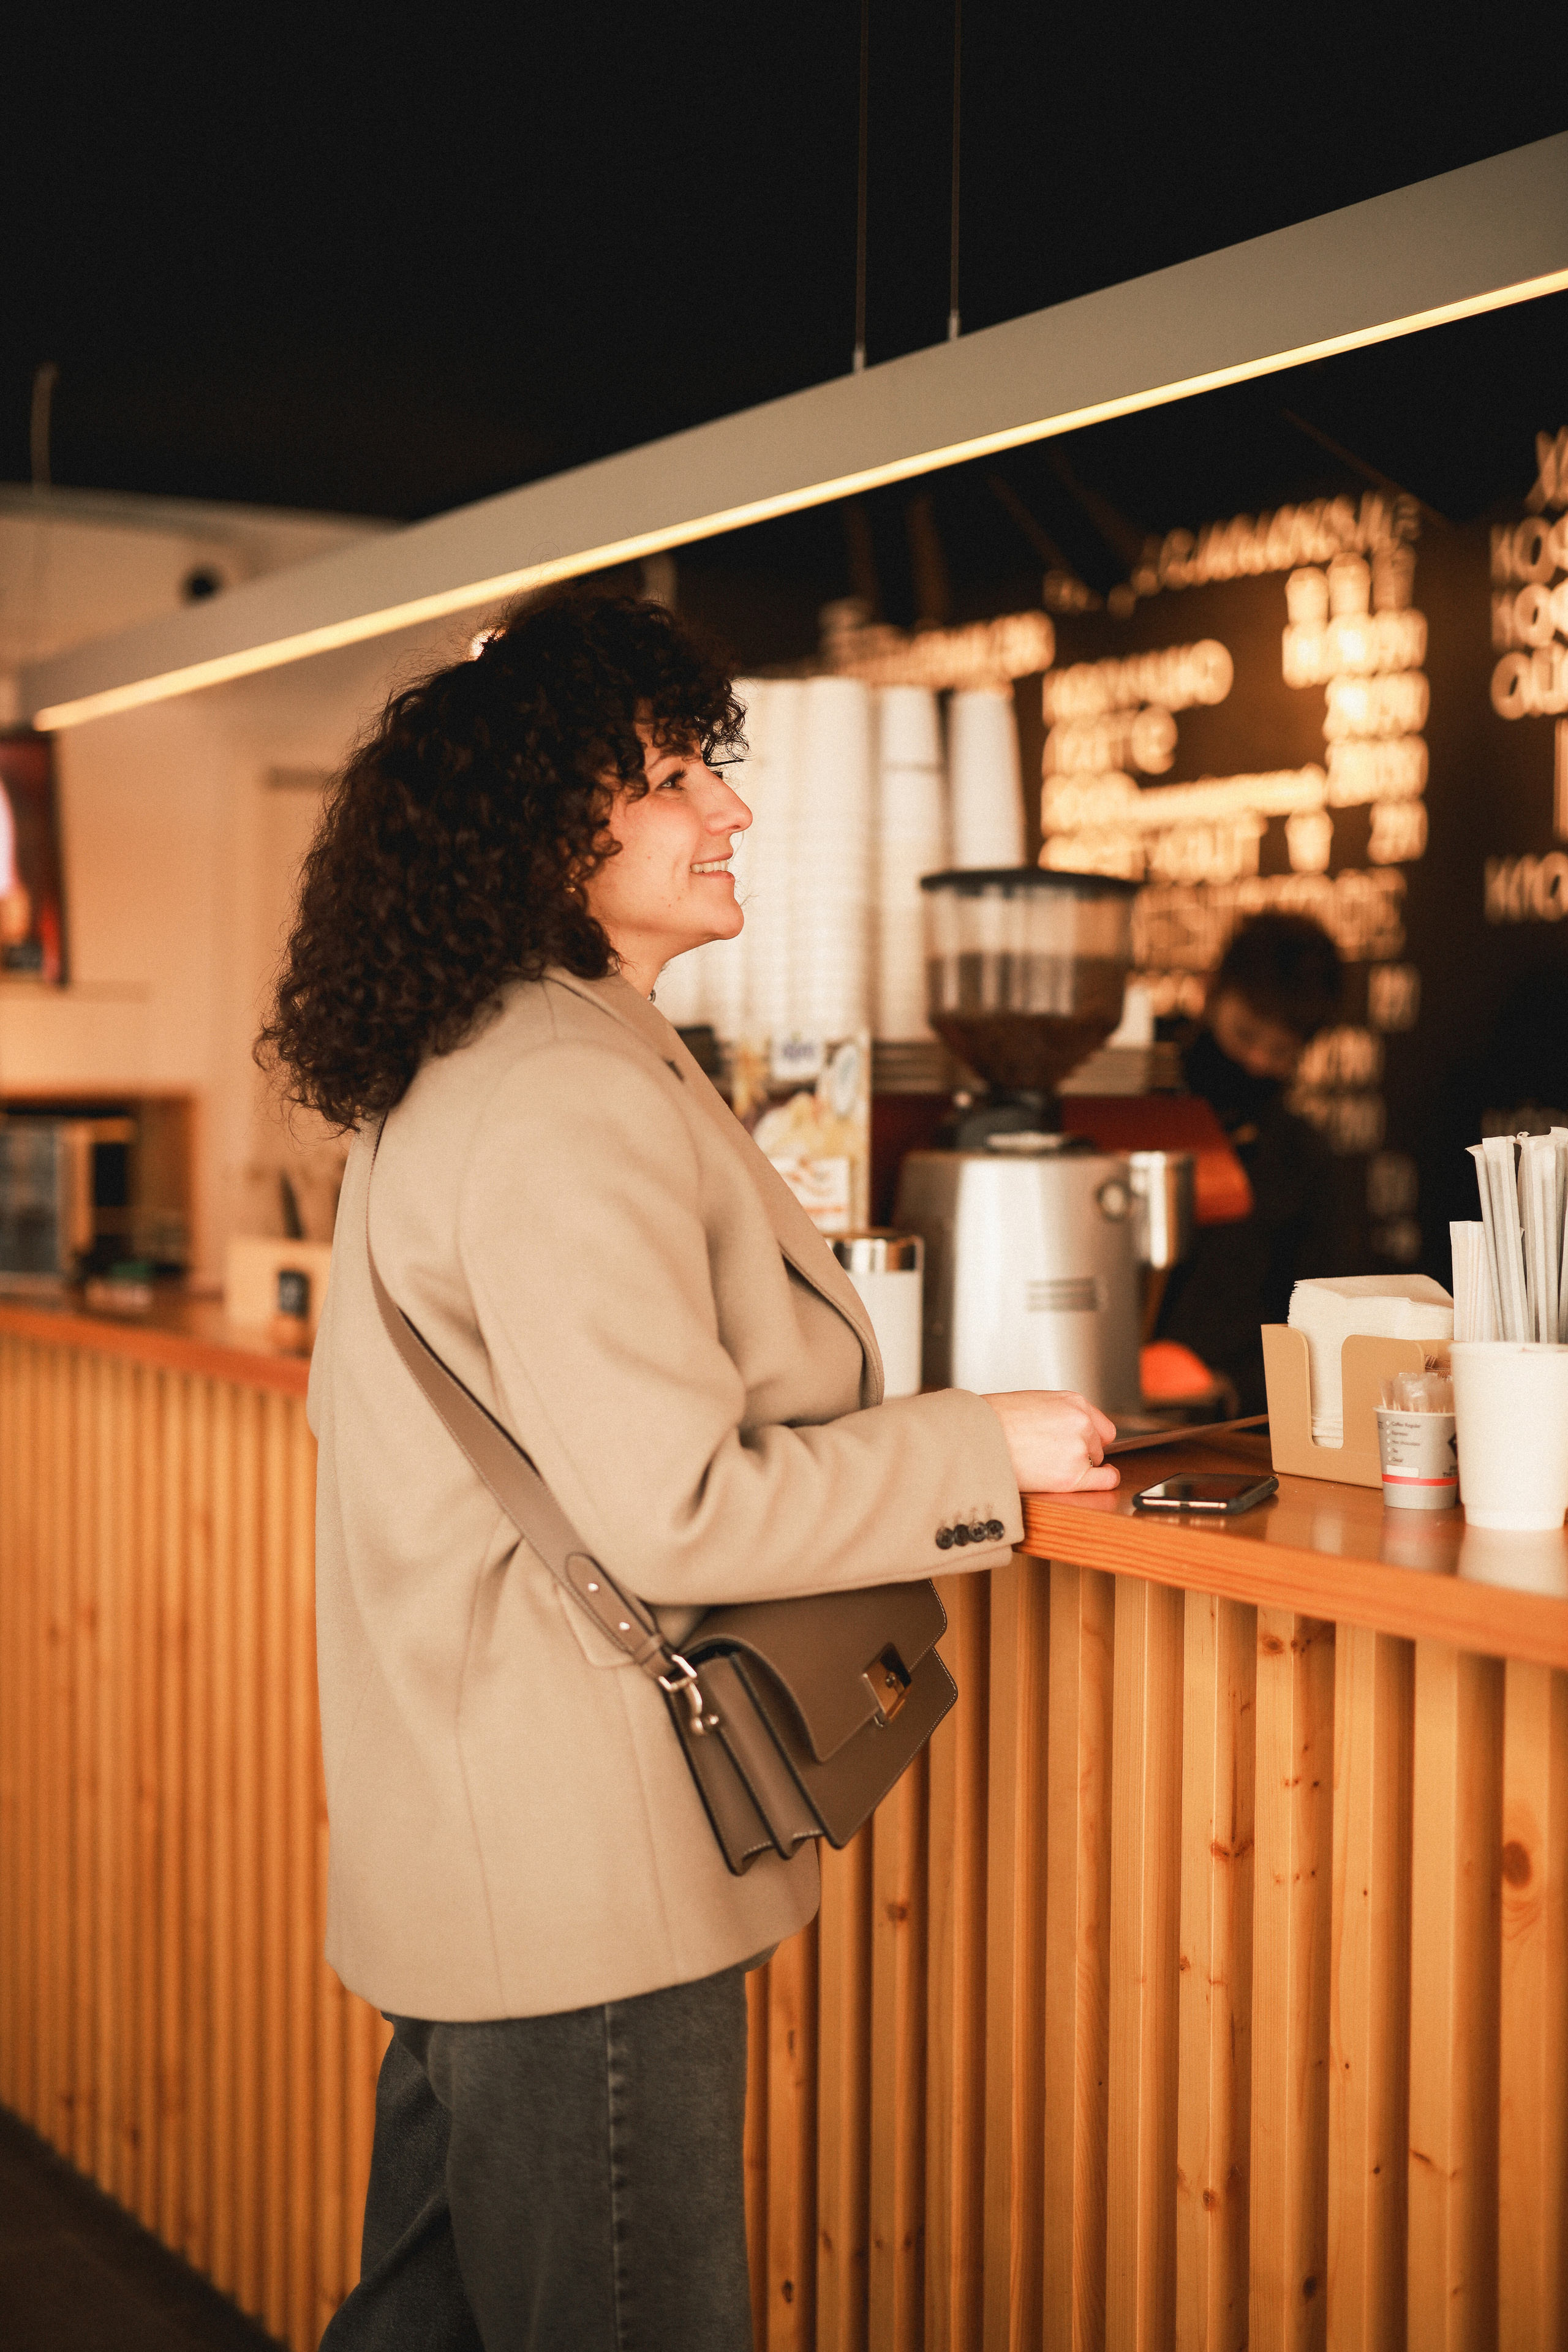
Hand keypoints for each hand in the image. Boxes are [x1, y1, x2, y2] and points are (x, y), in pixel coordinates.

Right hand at [982, 1390, 1119, 1493]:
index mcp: (1073, 1402)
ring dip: (1077, 1466)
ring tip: (1047, 1464)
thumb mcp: (1034, 1402)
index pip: (1100, 1425)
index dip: (1090, 1437)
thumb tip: (1067, 1430)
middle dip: (1082, 1452)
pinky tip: (1095, 1481)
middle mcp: (1081, 1423)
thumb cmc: (994, 1420)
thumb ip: (1059, 1414)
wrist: (976, 1437)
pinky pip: (1105, 1480)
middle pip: (1098, 1445)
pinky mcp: (1072, 1475)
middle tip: (1053, 1456)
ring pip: (1094, 1462)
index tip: (1082, 1444)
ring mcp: (1078, 1449)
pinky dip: (1103, 1481)